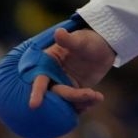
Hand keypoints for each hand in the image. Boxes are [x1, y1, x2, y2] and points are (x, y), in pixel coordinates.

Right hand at [0, 19, 111, 137]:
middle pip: (56, 93)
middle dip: (72, 96)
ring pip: (67, 101)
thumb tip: (58, 32)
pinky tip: (97, 98)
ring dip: (81, 101)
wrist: (103, 48)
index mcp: (47, 63)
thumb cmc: (88, 40)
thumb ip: (69, 40)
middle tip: (90, 93)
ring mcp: (63, 85)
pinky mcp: (74, 92)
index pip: (39, 79)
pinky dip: (86, 104)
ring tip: (97, 96)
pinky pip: (76, 103)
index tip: (33, 105)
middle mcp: (52, 76)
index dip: (36, 92)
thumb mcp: (80, 40)